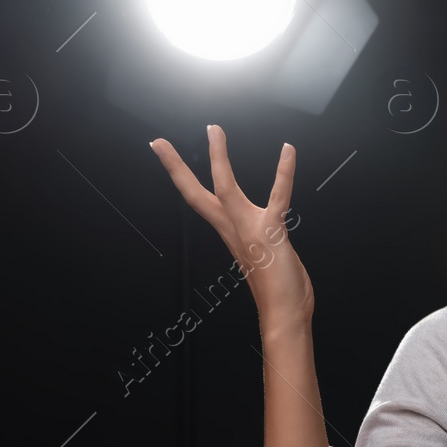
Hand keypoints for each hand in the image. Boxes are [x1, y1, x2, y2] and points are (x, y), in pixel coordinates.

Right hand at [149, 125, 313, 324]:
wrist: (285, 317)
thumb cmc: (279, 292)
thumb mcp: (264, 260)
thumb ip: (261, 245)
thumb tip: (261, 241)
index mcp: (230, 233)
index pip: (200, 201)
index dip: (182, 177)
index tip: (165, 154)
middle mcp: (233, 230)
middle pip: (196, 195)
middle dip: (176, 168)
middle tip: (158, 142)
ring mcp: (250, 230)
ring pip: (226, 189)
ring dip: (219, 158)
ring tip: (214, 130)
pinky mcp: (272, 232)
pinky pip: (278, 197)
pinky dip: (284, 172)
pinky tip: (288, 150)